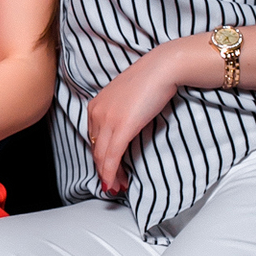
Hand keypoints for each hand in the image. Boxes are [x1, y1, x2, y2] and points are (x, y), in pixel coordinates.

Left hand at [86, 47, 181, 194]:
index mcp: (96, 105)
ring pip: (102, 156)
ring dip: (109, 176)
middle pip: (95, 150)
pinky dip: (111, 173)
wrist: (162, 68)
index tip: (107, 170)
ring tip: (117, 187)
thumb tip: (124, 130)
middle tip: (112, 184)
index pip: (93, 139)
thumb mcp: (127, 98)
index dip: (100, 158)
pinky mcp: (121, 127)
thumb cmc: (150, 80)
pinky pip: (112, 156)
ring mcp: (107, 120)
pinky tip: (115, 182)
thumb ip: (119, 113)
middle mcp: (97, 113)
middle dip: (103, 171)